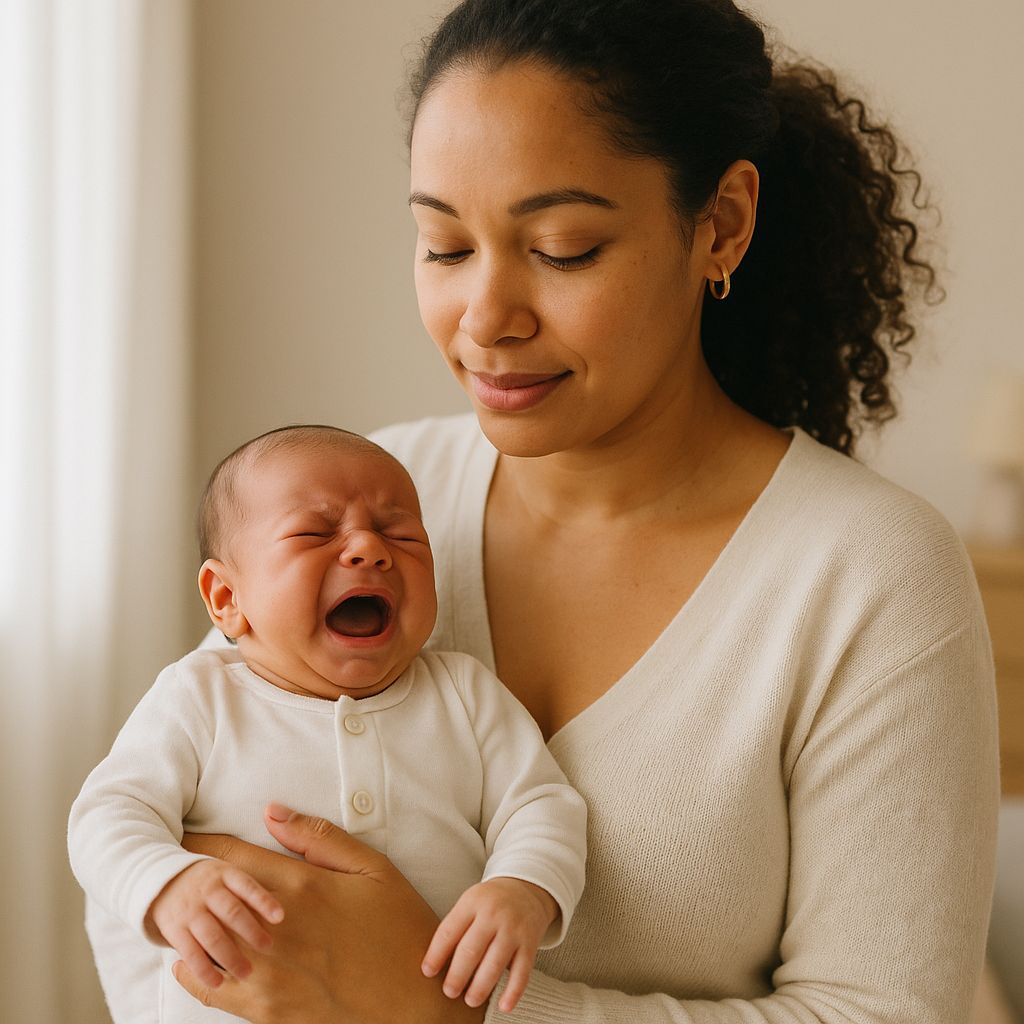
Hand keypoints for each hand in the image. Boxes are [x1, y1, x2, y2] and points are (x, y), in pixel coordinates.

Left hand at [172, 805, 486, 1023]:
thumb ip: (319, 838)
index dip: (199, 843)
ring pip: (203, 943)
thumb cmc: (399, 928)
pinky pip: (210, 989)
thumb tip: (271, 811)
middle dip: (188, 881)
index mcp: (300, 887)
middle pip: (207, 898)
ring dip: (190, 925)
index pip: (229, 857)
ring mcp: (267, 973)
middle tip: (175, 870)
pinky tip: (196, 958)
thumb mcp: (373, 868)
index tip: (182, 834)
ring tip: (184, 913)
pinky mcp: (267, 1010)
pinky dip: (194, 970)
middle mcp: (274, 930)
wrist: (414, 1003)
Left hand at [422, 876, 557, 1012]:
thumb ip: (456, 926)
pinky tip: (504, 1005)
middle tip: (449, 992)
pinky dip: (513, 991)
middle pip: (471, 949)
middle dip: (457, 975)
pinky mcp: (530, 943)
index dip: (436, 953)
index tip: (427, 972)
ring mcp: (513, 929)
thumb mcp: (470, 902)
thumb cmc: (490, 901)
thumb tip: (435, 964)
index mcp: (472, 902)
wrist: (527, 888)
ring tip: (470, 1000)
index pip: (450, 930)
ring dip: (481, 986)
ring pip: (495, 963)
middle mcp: (493, 914)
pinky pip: (522, 971)